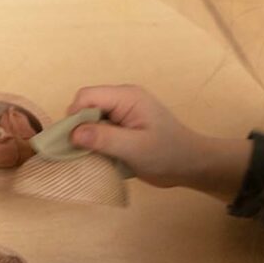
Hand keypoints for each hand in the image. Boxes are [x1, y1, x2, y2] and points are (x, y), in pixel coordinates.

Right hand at [67, 85, 251, 201]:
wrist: (190, 166)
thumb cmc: (167, 154)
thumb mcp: (135, 148)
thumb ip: (104, 138)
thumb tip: (73, 133)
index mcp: (126, 97)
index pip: (86, 96)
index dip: (74, 117)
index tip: (74, 142)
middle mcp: (121, 100)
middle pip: (85, 107)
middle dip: (78, 128)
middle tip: (82, 152)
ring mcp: (120, 114)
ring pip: (89, 120)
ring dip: (86, 138)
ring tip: (91, 157)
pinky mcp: (120, 128)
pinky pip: (97, 131)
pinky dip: (94, 144)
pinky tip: (99, 158)